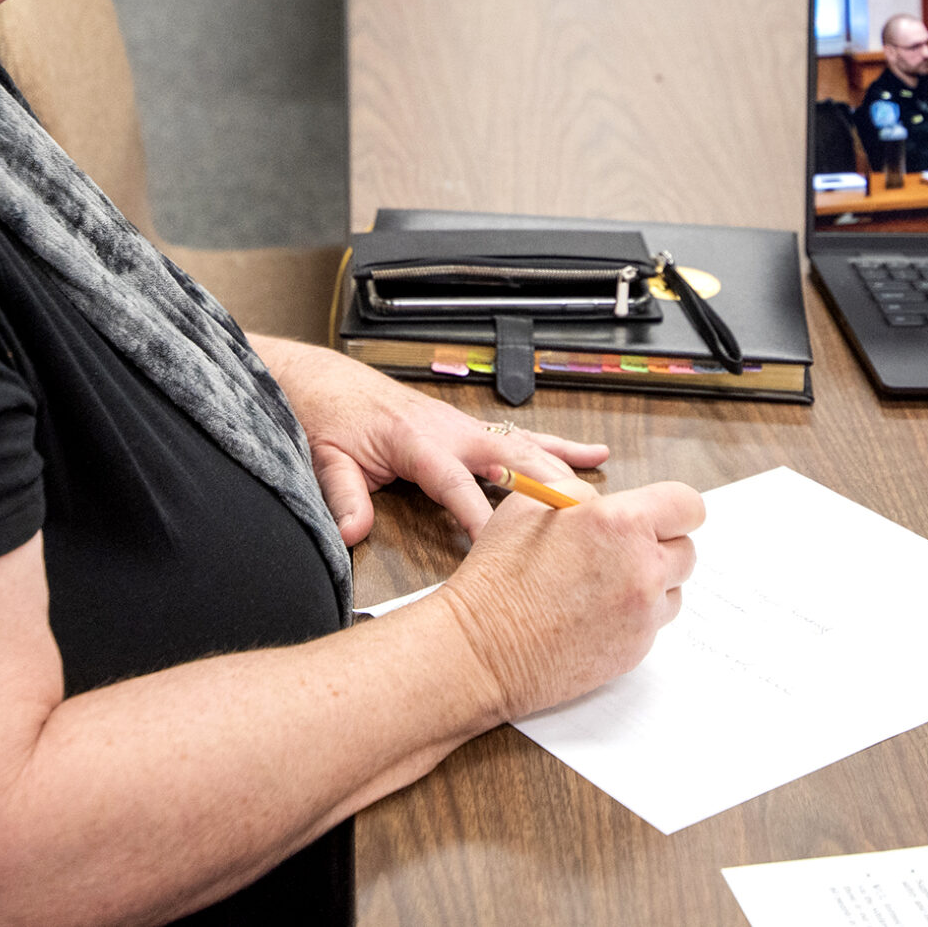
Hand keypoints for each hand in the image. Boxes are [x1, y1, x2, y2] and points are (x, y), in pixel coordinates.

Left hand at [253, 338, 607, 543]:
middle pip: (509, 458)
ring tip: (601, 491)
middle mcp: (449, 430)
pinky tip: (592, 457)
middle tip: (578, 516)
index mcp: (416, 440)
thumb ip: (343, 496)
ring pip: (525, 446)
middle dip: (544, 487)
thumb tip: (353, 531)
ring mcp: (464, 428)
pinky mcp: (469, 430)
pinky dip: (558, 448)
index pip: (454, 481)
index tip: (496, 545)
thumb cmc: (330, 418)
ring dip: (564, 467)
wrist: (328, 383)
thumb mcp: (326, 459)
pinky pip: (522, 439)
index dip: (476, 513)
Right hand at [431, 481, 705, 719]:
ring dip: (649, 584)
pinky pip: (652, 624)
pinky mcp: (636, 651)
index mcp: (621, 523)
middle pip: (686, 551)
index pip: (688, 506)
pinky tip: (593, 613)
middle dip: (659, 547)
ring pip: (672, 590)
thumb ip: (582, 495)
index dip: (673, 509)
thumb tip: (605, 503)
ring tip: (601, 585)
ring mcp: (643, 615)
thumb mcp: (531, 505)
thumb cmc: (499, 574)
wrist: (482, 647)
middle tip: (619, 551)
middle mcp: (643, 569)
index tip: (658, 516)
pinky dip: (632, 616)